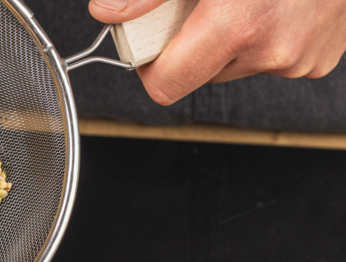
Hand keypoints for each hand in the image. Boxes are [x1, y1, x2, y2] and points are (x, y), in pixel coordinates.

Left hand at [89, 0, 345, 104]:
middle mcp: (274, 50)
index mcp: (240, 25)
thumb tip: (107, 11)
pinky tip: (275, 3)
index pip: (165, 85)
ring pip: (235, 66)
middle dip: (192, 43)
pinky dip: (264, 35)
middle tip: (204, 4)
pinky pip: (272, 57)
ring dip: (230, 38)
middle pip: (199, 74)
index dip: (150, 65)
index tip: (151, 41)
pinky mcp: (321, 58)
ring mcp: (302, 58)